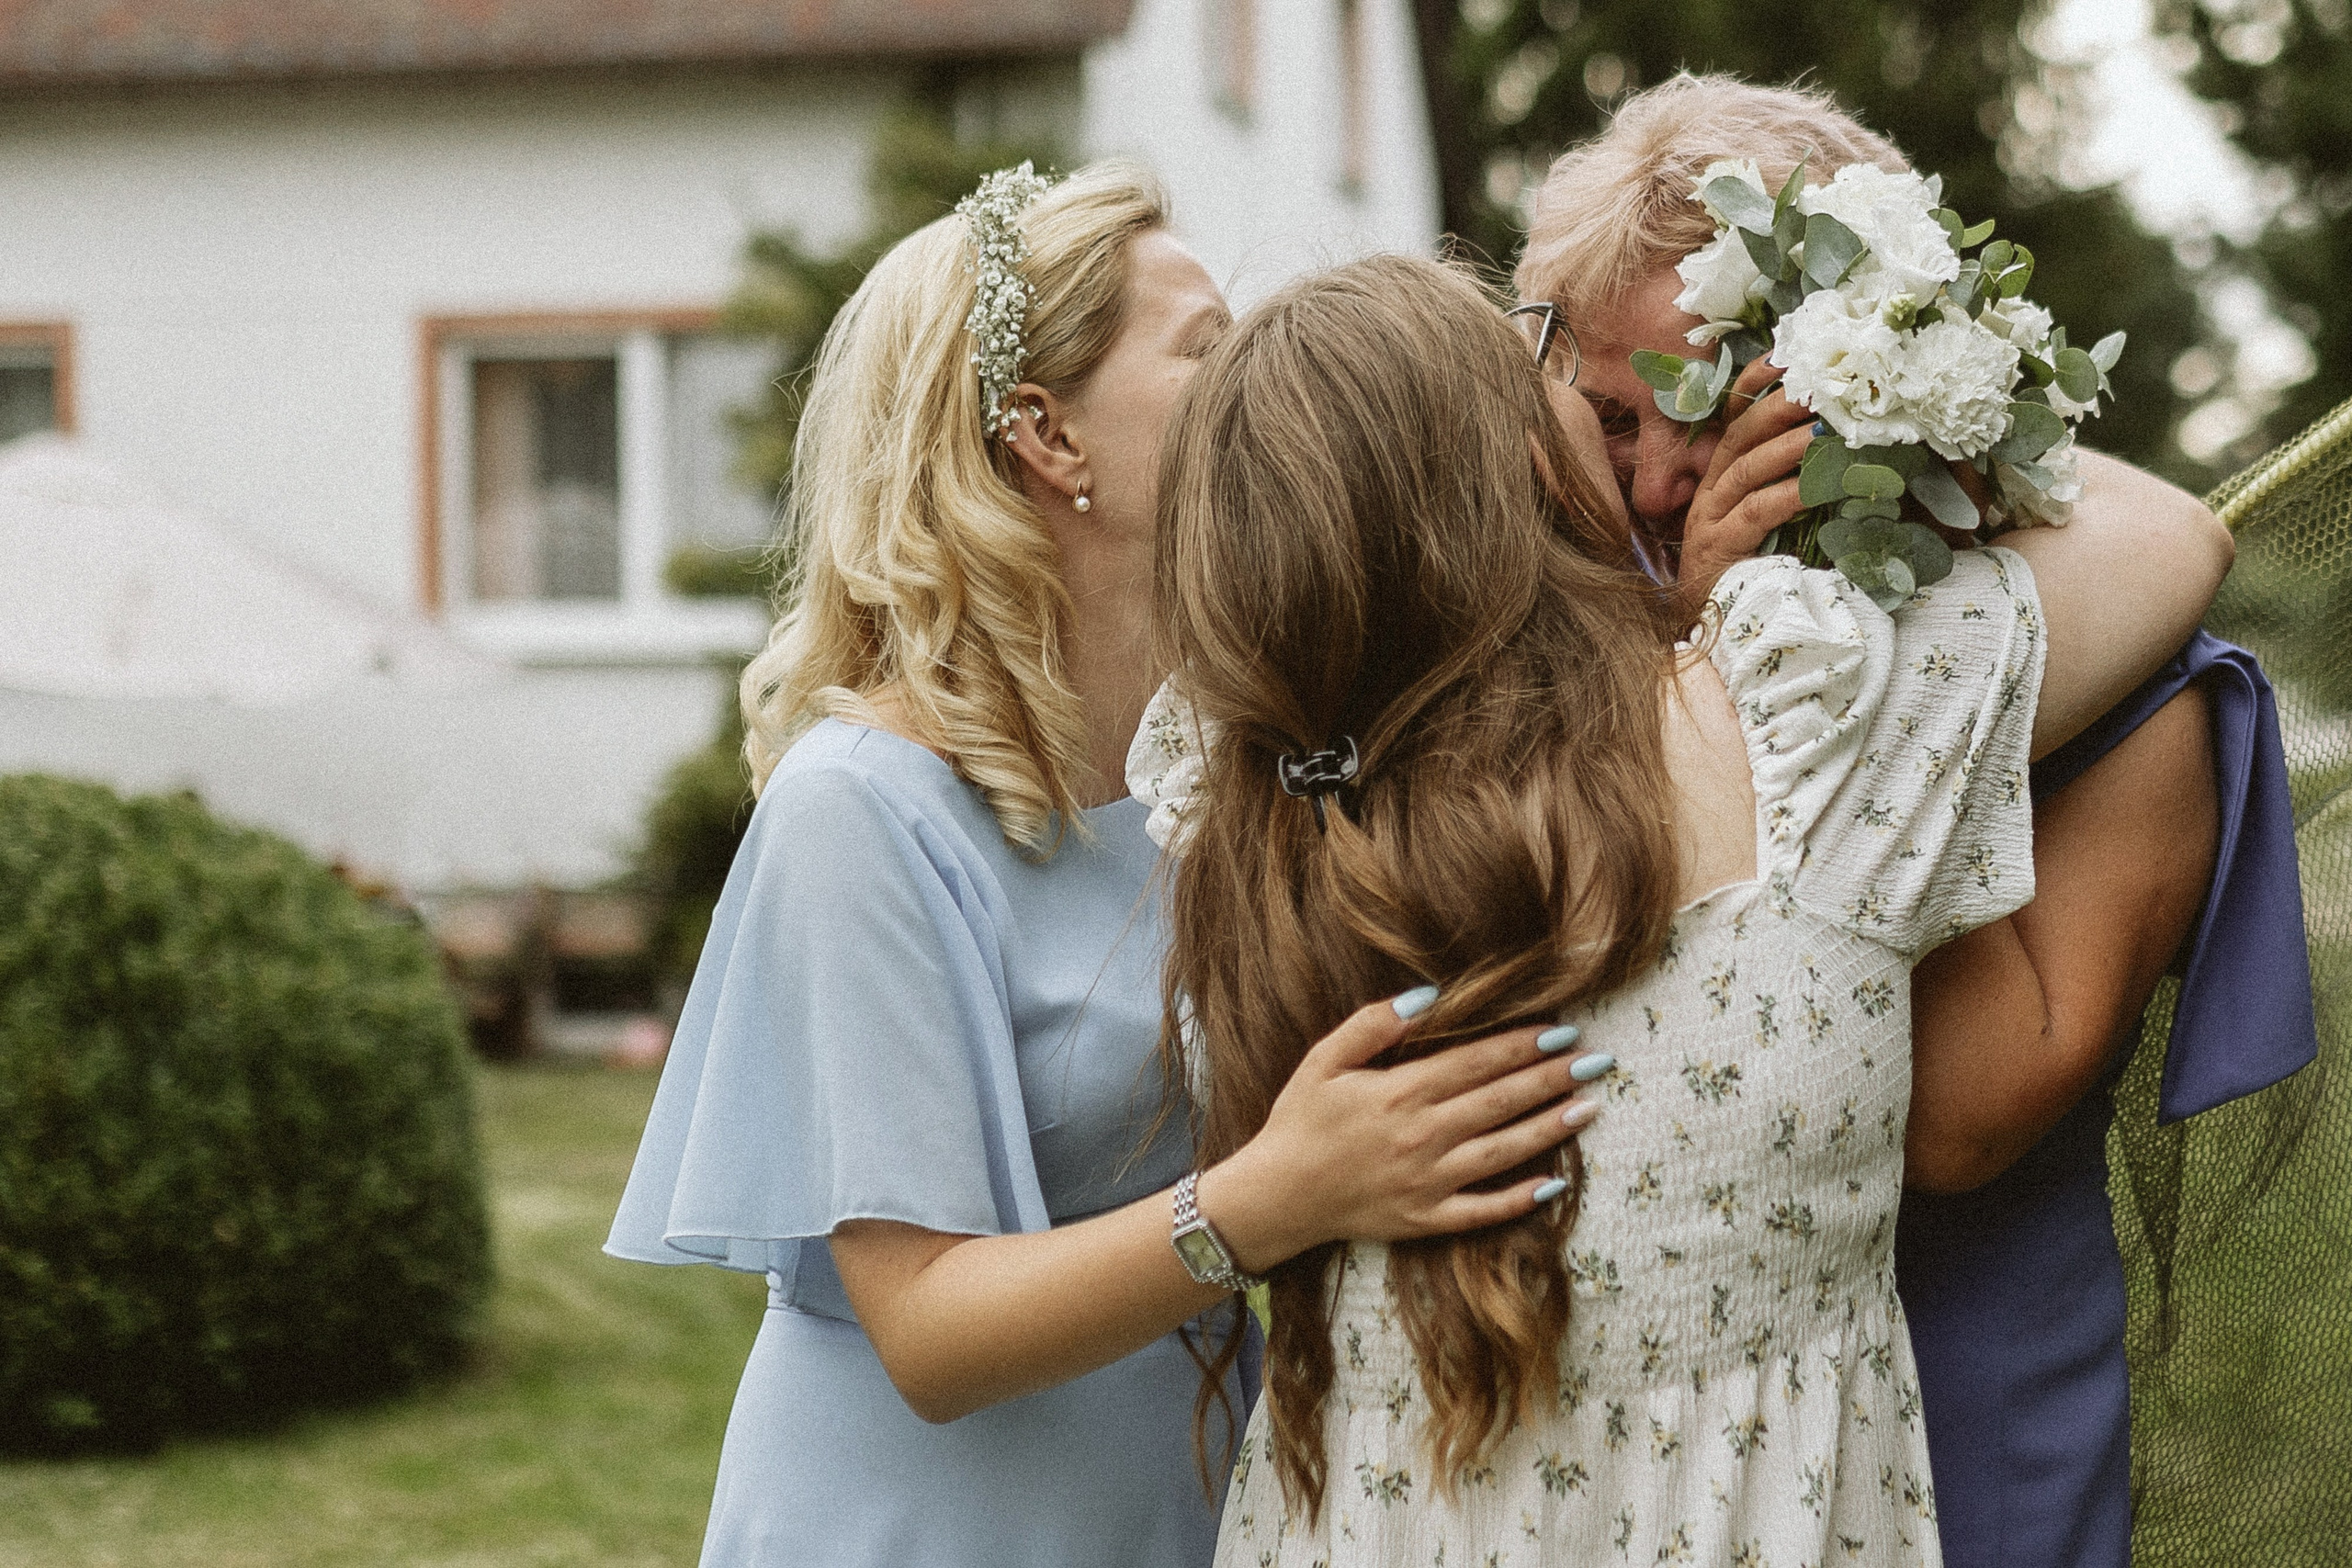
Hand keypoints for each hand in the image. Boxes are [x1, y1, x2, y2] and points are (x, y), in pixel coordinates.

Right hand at [1196, 991, 1607, 1273]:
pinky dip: (1519, 1200)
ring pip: (1504, 1151)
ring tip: (1591, 1106)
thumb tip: (1427, 995)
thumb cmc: (1299, 1121)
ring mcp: (1428, 1182)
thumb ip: (1372, 1024)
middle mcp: (1421, 1137)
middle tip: (1597, 1060)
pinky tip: (1554, 1184)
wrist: (1276, 1196)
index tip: (1562, 1028)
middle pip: (1500, 1101)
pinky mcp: (1426, 1220)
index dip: (1522, 1044)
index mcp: (1399, 1093)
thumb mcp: (1324, 1060)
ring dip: (1550, 1127)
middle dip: (1552, 1077)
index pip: (1476, 1062)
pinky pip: (1482, 1210)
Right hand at [1676, 357, 1814, 611]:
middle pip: (1740, 435)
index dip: (1754, 385)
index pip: (1733, 419)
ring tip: (1826, 429)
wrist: (1710, 636)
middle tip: (1819, 385)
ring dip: (1789, 444)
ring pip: (1747, 468)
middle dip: (1779, 405)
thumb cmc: (1748, 576)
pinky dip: (1788, 494)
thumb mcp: (1770, 525)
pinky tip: (1819, 486)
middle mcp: (1710, 492)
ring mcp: (1708, 520)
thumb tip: (1844, 453)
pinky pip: (1755, 512)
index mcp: (1720, 479)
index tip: (1786, 357)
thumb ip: (1792, 489)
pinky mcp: (1717, 549)